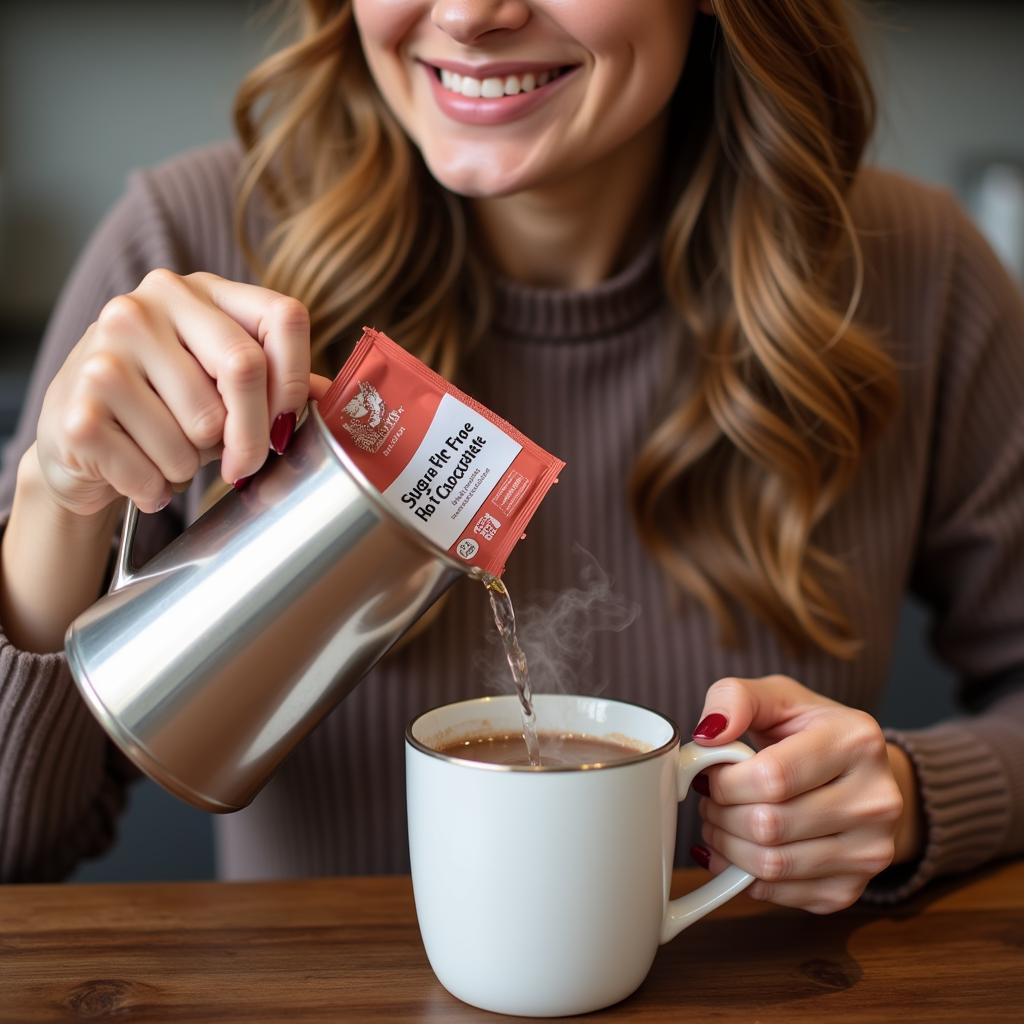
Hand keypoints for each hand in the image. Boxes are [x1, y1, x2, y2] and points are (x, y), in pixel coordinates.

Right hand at [36, 270, 333, 516]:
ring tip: (169, 456)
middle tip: (241, 466)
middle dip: (254, 435)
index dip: (296, 378)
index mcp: (197, 293)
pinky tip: (138, 473)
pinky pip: (154, 469)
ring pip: (200, 429)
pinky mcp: (77, 408)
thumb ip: (276, 384)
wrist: (73, 440)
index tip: (285, 422)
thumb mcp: (219, 382)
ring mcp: (104, 350)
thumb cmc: (164, 409)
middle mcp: (145, 305)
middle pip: (244, 368)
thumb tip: (338, 399)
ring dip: (194, 466)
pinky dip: (156, 489)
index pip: (282, 316)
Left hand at [689, 675, 922, 913]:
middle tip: (709, 801)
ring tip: (718, 823)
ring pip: (772, 864)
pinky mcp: (851, 889)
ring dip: (727, 847)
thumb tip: (708, 735)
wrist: (856, 774)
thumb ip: (735, 698)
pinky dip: (743, 877)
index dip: (724, 782)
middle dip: (720, 814)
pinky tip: (735, 852)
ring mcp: (870, 851)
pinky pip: (780, 895)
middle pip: (769, 825)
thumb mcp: (776, 697)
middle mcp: (877, 799)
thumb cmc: (807, 732)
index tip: (710, 775)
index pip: (772, 777)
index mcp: (857, 741)